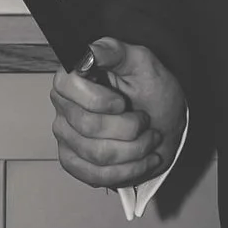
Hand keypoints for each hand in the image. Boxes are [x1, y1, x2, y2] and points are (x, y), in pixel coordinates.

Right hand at [49, 36, 186, 190]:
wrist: (164, 122)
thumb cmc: (152, 91)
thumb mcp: (142, 63)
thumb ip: (114, 52)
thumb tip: (88, 52)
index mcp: (74, 78)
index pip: (68, 87)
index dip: (99, 100)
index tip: (122, 102)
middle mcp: (64, 107)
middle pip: (89, 127)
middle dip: (129, 128)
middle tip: (145, 122)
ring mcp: (67, 137)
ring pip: (98, 155)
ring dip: (135, 150)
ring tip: (149, 140)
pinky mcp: (74, 163)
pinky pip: (95, 176)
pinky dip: (128, 171)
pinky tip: (143, 160)